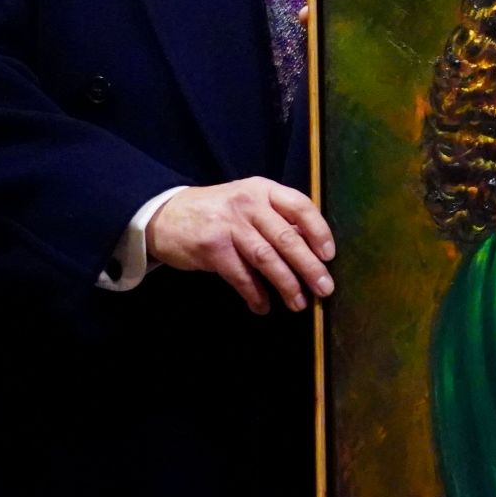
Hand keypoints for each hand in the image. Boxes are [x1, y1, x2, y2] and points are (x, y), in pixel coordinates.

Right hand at [145, 178, 335, 314]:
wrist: (166, 215)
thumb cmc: (219, 212)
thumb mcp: (249, 203)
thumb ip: (276, 219)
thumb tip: (312, 247)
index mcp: (263, 189)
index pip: (300, 205)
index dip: (319, 230)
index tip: (329, 255)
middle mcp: (249, 204)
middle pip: (286, 237)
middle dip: (309, 266)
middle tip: (324, 288)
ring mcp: (229, 225)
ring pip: (266, 258)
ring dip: (286, 284)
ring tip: (299, 303)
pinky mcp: (212, 248)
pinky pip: (241, 275)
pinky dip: (255, 294)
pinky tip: (263, 306)